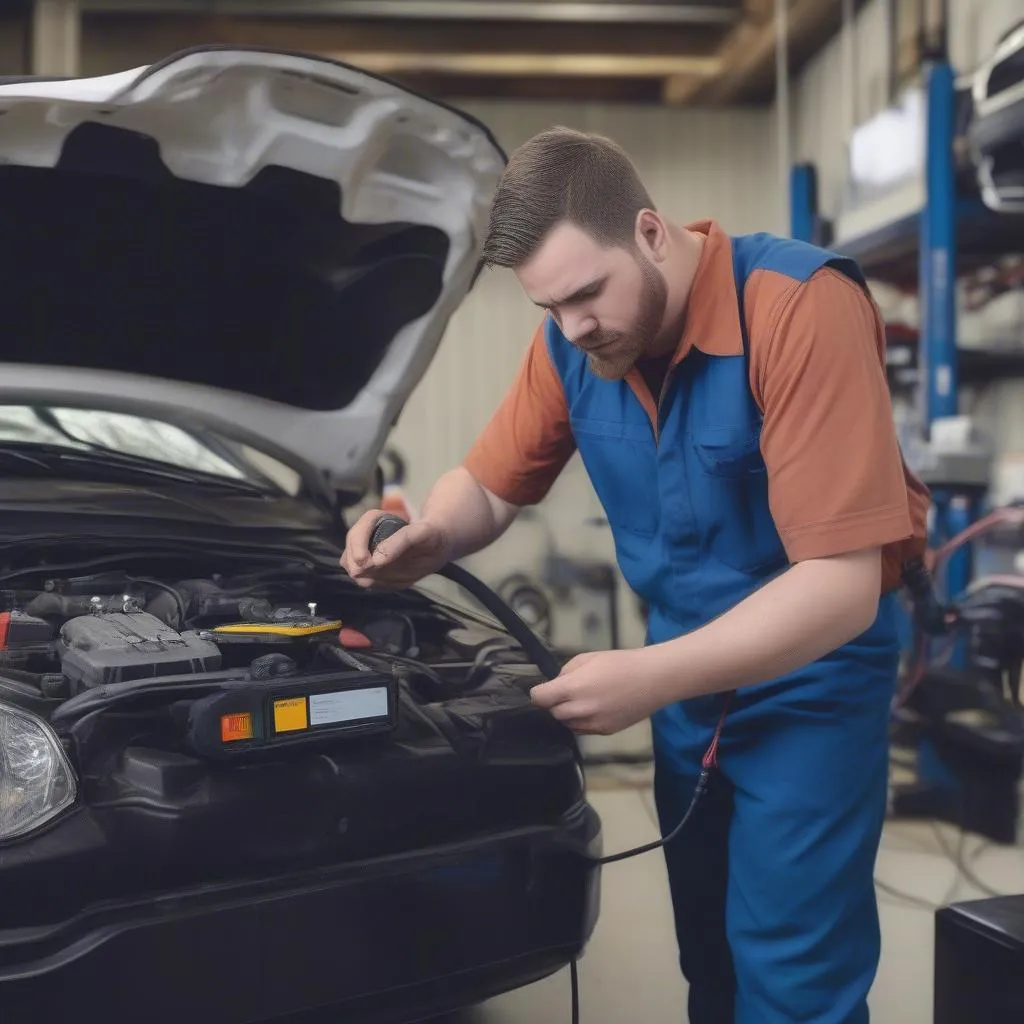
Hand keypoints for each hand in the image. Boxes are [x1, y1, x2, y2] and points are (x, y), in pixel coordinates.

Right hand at [340, 509, 451, 589]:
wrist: (436, 547)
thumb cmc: (430, 535)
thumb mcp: (422, 533)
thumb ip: (401, 540)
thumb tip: (377, 560)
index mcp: (376, 520)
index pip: (357, 531)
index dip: (357, 546)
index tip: (364, 561)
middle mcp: (367, 535)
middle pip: (349, 550)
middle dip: (354, 562)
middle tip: (365, 573)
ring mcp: (366, 552)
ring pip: (349, 563)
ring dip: (360, 573)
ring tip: (377, 577)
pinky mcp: (370, 568)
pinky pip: (361, 577)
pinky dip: (370, 581)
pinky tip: (385, 580)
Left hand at [530, 649, 667, 735]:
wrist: (653, 679)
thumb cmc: (621, 663)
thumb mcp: (587, 658)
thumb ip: (566, 672)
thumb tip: (556, 685)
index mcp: (573, 688)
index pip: (539, 699)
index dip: (538, 693)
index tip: (542, 690)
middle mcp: (581, 710)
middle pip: (553, 713)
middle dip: (555, 703)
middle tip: (566, 691)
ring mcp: (593, 724)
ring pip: (567, 724)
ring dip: (568, 714)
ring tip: (583, 699)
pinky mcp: (605, 732)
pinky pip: (583, 730)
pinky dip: (582, 721)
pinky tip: (595, 707)